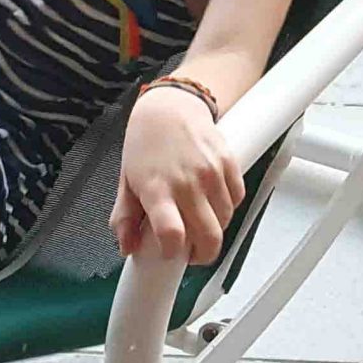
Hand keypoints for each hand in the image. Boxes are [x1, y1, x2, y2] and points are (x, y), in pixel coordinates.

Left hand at [111, 81, 245, 264]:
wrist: (170, 107)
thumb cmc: (146, 144)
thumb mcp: (125, 182)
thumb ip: (124, 219)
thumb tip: (127, 247)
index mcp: (157, 190)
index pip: (172, 234)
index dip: (174, 253)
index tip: (171, 254)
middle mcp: (186, 183)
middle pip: (208, 236)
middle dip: (203, 254)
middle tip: (193, 253)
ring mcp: (211, 173)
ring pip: (225, 220)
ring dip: (215, 229)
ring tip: (201, 223)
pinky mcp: (229, 163)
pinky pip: (237, 199)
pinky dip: (228, 207)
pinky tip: (213, 203)